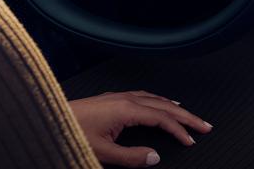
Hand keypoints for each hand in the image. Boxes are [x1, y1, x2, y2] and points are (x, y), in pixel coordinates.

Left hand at [69, 91, 212, 166]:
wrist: (48, 118)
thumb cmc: (70, 133)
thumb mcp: (102, 152)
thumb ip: (131, 156)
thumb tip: (155, 157)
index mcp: (126, 109)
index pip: (162, 118)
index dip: (180, 130)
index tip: (192, 140)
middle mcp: (125, 99)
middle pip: (164, 105)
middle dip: (187, 116)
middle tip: (205, 125)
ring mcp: (117, 97)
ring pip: (154, 98)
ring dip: (173, 107)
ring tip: (186, 114)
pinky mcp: (110, 99)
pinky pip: (143, 96)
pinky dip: (157, 101)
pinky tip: (156, 104)